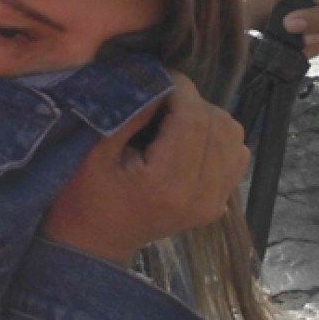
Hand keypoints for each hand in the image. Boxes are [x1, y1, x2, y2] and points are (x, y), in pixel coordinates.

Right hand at [42, 73, 248, 267]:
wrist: (93, 243)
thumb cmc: (82, 196)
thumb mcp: (94, 151)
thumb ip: (129, 115)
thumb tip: (158, 81)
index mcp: (167, 183)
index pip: (194, 119)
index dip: (181, 88)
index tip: (158, 75)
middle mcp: (200, 196)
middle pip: (219, 125)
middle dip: (192, 101)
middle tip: (161, 97)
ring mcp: (213, 203)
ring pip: (234, 137)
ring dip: (208, 117)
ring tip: (175, 117)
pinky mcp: (217, 205)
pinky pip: (236, 155)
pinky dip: (217, 138)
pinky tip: (189, 139)